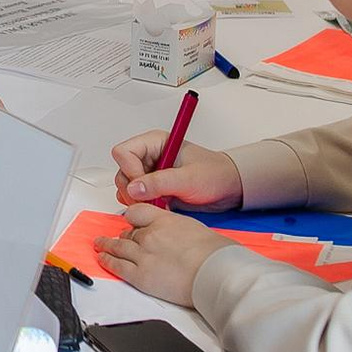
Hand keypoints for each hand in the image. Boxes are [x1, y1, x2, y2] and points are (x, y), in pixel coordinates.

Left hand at [96, 204, 229, 305]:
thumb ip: (179, 230)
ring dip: (107, 245)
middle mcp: (150, 235)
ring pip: (118, 247)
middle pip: (129, 233)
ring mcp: (142, 255)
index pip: (138, 212)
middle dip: (122, 236)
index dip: (133, 218)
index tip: (131, 221)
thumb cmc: (213, 253)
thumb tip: (179, 237)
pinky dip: (107, 261)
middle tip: (117, 237)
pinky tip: (103, 259)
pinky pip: (117, 266)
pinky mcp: (139, 276)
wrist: (213, 271)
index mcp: (164, 220)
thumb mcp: (196, 229)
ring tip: (100, 244)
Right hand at [110, 133, 243, 212]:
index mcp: (157, 143)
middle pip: (122, 171)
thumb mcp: (189, 178)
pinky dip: (144, 206)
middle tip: (151, 200)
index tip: (144, 186)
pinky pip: (136, 198)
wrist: (229, 188)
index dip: (130, 171)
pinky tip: (161, 208)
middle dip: (133, 190)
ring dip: (138, 200)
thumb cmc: (216, 174)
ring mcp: (151, 173)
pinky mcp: (154, 189)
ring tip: (159, 204)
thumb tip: (134, 188)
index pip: (124, 152)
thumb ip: (160, 182)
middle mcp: (151, 156)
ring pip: (126, 187)